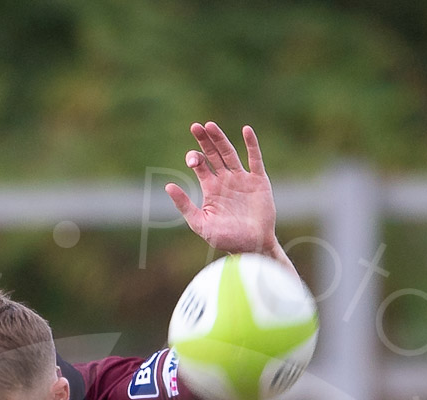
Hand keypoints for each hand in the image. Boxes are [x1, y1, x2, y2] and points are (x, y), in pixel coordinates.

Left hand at [165, 123, 285, 261]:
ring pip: (230, 153)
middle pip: (213, 154)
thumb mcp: (201, 224)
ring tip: (210, 125)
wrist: (251, 247)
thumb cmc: (226, 240)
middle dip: (204, 141)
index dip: (194, 158)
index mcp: (211, 189)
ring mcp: (242, 179)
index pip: (200, 165)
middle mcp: (225, 180)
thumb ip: (185, 206)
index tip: (192, 159)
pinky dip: (252, 144)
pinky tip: (246, 130)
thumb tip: (167, 186)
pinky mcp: (258, 181)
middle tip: (195, 126)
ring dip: (220, 139)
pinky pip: (255, 159)